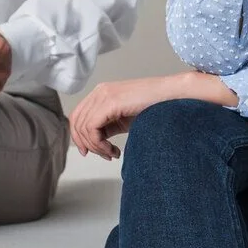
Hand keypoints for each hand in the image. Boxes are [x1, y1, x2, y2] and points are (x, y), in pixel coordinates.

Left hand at [69, 71, 237, 160]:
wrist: (171, 96)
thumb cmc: (153, 107)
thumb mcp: (123, 118)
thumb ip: (107, 125)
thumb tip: (93, 142)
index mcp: (101, 92)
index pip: (77, 116)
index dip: (78, 136)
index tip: (89, 152)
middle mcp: (99, 91)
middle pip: (76, 122)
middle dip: (87, 144)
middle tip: (104, 155)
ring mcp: (104, 95)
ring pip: (84, 128)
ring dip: (97, 147)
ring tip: (113, 153)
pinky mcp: (110, 102)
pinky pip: (92, 129)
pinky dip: (100, 144)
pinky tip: (114, 150)